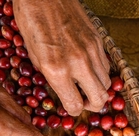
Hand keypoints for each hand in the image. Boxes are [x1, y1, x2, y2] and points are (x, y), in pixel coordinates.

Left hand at [13, 0, 110, 115]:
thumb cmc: (31, 21)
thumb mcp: (34, 55)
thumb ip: (52, 76)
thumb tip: (64, 91)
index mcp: (57, 70)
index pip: (75, 105)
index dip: (73, 110)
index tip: (70, 106)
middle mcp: (78, 63)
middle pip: (99, 99)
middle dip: (92, 105)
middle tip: (84, 102)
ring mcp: (92, 51)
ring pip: (107, 84)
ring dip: (98, 89)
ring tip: (87, 85)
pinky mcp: (99, 41)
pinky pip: (106, 66)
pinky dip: (100, 73)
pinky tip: (89, 69)